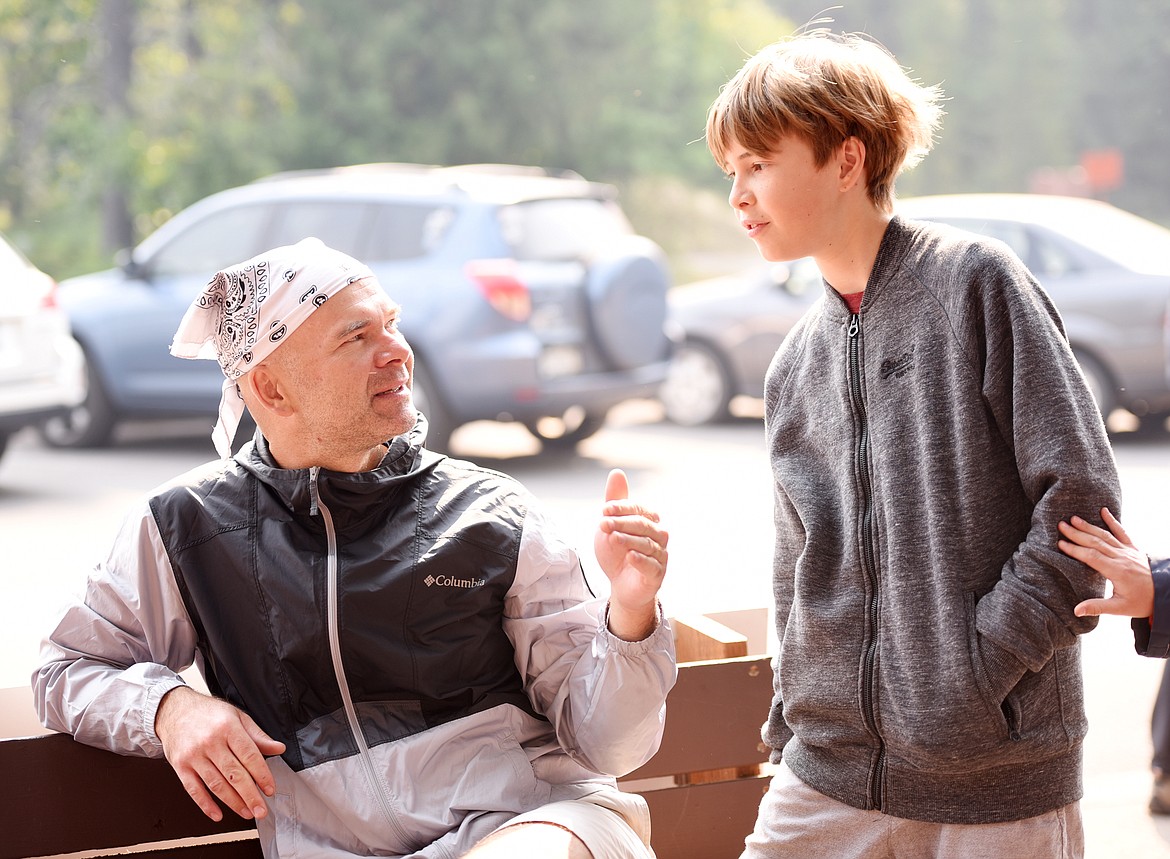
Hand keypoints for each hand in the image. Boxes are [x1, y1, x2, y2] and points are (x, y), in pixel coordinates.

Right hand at [155, 685, 286, 821]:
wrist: (174, 709)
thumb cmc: (209, 713)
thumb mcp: (237, 717)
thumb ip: (258, 736)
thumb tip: (279, 748)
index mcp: (228, 728)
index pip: (249, 755)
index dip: (262, 774)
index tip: (270, 789)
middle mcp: (210, 742)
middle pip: (234, 774)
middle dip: (250, 795)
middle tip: (261, 810)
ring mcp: (193, 755)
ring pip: (216, 784)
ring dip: (232, 802)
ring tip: (246, 813)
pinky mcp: (180, 766)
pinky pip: (193, 789)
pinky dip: (205, 805)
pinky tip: (217, 814)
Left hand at [593, 469, 668, 640]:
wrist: (620, 584)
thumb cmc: (617, 552)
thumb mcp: (611, 526)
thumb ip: (615, 501)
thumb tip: (617, 472)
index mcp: (649, 521)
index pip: (638, 509)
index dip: (622, 507)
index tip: (604, 510)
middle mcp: (659, 536)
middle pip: (643, 525)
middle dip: (622, 523)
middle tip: (603, 523)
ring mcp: (660, 555)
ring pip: (647, 544)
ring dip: (629, 540)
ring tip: (612, 538)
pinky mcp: (657, 574)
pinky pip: (652, 565)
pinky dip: (640, 560)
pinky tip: (629, 557)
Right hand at [1058, 507, 1153, 618]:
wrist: (1166, 595)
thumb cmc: (1142, 602)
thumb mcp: (1120, 608)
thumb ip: (1097, 607)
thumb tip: (1076, 611)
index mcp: (1117, 572)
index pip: (1092, 557)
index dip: (1075, 550)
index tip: (1060, 543)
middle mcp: (1122, 558)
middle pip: (1096, 543)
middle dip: (1077, 533)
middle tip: (1061, 525)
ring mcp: (1128, 551)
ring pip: (1106, 536)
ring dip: (1089, 526)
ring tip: (1074, 519)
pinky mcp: (1134, 549)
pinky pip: (1122, 532)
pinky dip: (1113, 521)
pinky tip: (1104, 511)